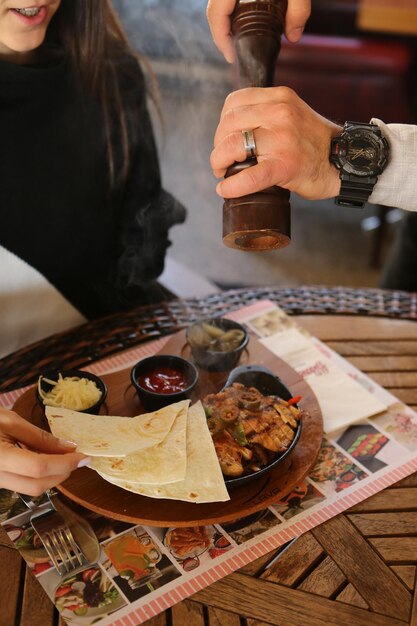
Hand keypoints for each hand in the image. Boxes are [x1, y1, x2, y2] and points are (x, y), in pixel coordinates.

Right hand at [0, 408, 89, 495]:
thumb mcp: (11, 421)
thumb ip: (40, 437)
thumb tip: (68, 447)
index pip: (39, 468)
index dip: (65, 463)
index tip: (84, 455)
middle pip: (38, 485)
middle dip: (63, 472)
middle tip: (77, 456)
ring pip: (32, 489)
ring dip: (53, 476)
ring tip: (64, 456)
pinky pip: (23, 484)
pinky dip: (41, 475)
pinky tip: (46, 459)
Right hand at [206, 0, 310, 62]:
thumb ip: (299, 9)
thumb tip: (294, 37)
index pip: (216, 14)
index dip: (220, 39)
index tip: (231, 57)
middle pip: (215, 11)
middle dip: (222, 34)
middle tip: (234, 54)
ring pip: (220, 4)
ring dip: (228, 21)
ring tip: (240, 40)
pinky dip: (234, 10)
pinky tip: (247, 18)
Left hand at [211, 86, 341, 199]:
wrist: (345, 162)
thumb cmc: (314, 143)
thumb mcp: (293, 114)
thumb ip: (268, 114)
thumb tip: (232, 129)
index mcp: (280, 98)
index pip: (234, 102)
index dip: (222, 123)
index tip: (225, 139)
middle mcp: (280, 113)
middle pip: (228, 124)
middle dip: (218, 145)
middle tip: (222, 161)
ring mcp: (282, 139)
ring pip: (232, 146)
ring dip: (219, 162)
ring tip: (223, 172)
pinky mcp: (284, 165)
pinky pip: (248, 176)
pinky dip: (232, 186)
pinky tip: (225, 190)